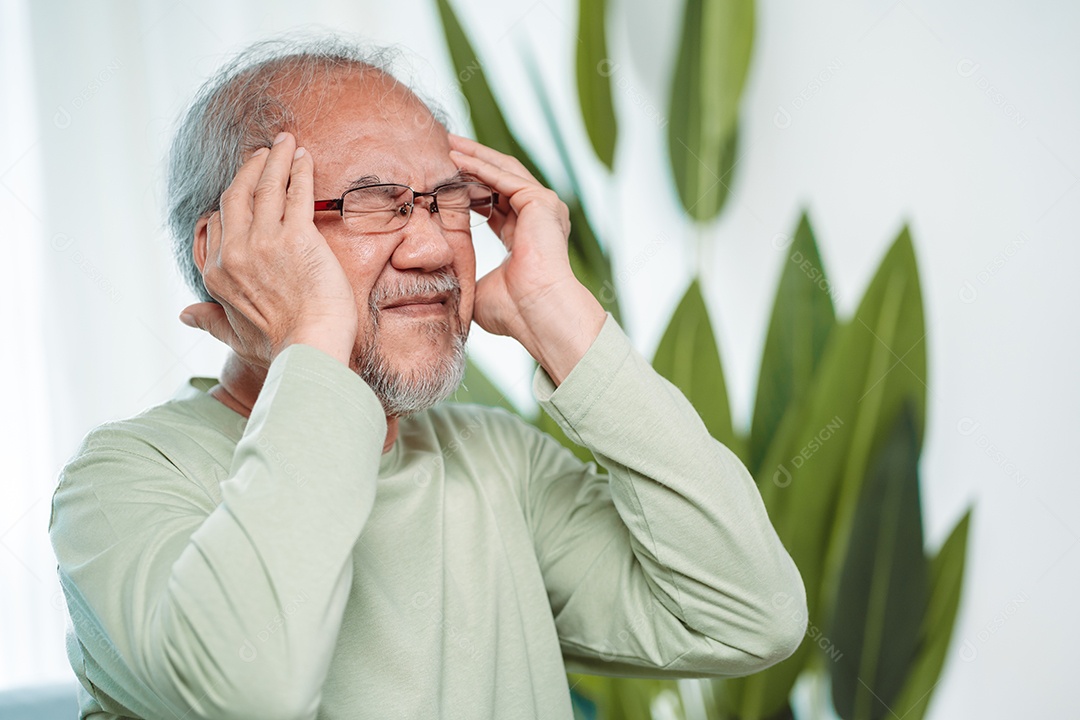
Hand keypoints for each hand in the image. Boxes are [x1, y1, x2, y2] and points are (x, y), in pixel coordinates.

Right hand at [181, 133, 357, 366]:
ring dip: (275, 160)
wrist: (309, 350)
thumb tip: (185, 315)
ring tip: (284, 143)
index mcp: (218, 273)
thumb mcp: (235, 336)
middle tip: (263, 153)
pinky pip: (297, 194)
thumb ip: (210, 321)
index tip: (245, 187)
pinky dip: (299, 171)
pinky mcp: (298, 237)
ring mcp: (265, 242)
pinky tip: (304, 158)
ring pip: (266, 188)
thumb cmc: (279, 348)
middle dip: (250, 169)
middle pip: (237, 196)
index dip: (232, 201)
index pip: (219, 222)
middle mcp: (236, 252)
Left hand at [448, 135, 604, 381]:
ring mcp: (542, 208)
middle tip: (442, 146)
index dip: (467, 188)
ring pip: (502, 171)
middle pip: (499, 179)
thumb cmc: (514, 311)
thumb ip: (466, 274)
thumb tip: (440, 282)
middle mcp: (536, 218)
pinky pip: (505, 176)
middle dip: (470, 162)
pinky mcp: (541, 202)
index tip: (440, 179)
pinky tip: (457, 157)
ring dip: (473, 156)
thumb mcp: (480, 286)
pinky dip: (480, 165)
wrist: (537, 313)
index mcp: (523, 237)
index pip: (493, 203)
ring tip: (446, 143)